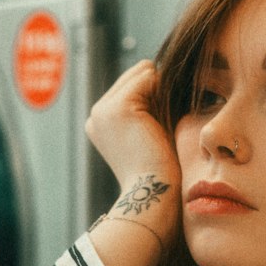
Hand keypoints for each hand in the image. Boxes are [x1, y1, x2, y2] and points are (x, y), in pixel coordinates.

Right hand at [86, 60, 180, 205]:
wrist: (154, 193)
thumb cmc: (162, 169)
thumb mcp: (153, 131)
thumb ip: (151, 105)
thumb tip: (163, 72)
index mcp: (101, 122)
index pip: (132, 85)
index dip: (155, 95)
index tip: (167, 120)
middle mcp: (96, 114)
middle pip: (137, 76)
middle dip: (158, 89)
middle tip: (169, 119)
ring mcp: (103, 109)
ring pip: (143, 73)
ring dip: (162, 90)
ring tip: (166, 121)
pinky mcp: (118, 107)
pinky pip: (148, 77)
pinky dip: (163, 91)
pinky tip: (166, 118)